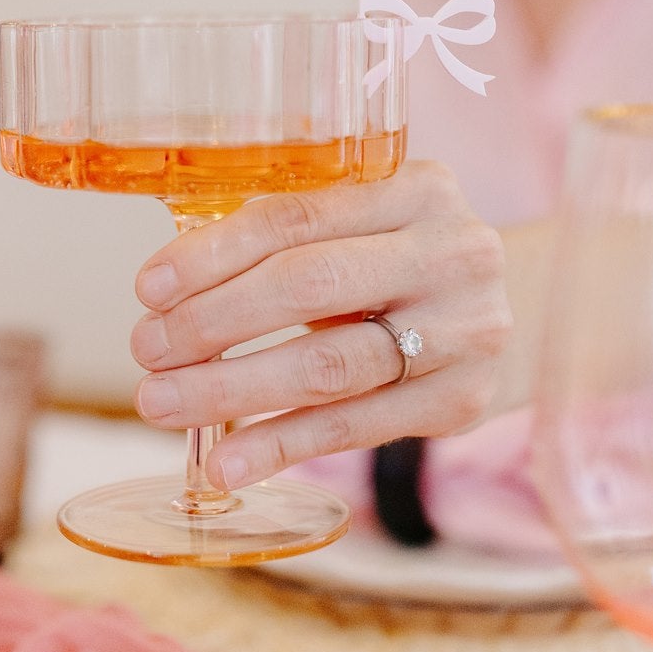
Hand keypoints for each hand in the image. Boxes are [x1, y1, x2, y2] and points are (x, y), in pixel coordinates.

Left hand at [129, 162, 509, 489]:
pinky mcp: (460, 402)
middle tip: (146, 349)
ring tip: (162, 404)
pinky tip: (226, 463)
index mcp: (418, 188)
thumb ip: (288, 237)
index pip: (296, 217)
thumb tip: (168, 287)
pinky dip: (281, 447)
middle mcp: (453, 253)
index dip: (213, 253)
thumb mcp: (363, 224)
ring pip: (327, 366)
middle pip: (308, 287)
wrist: (507, 312)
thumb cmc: (398, 261)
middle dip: (212, 321)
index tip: (148, 286)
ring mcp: (465, 331)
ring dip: (231, 390)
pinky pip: (353, 428)